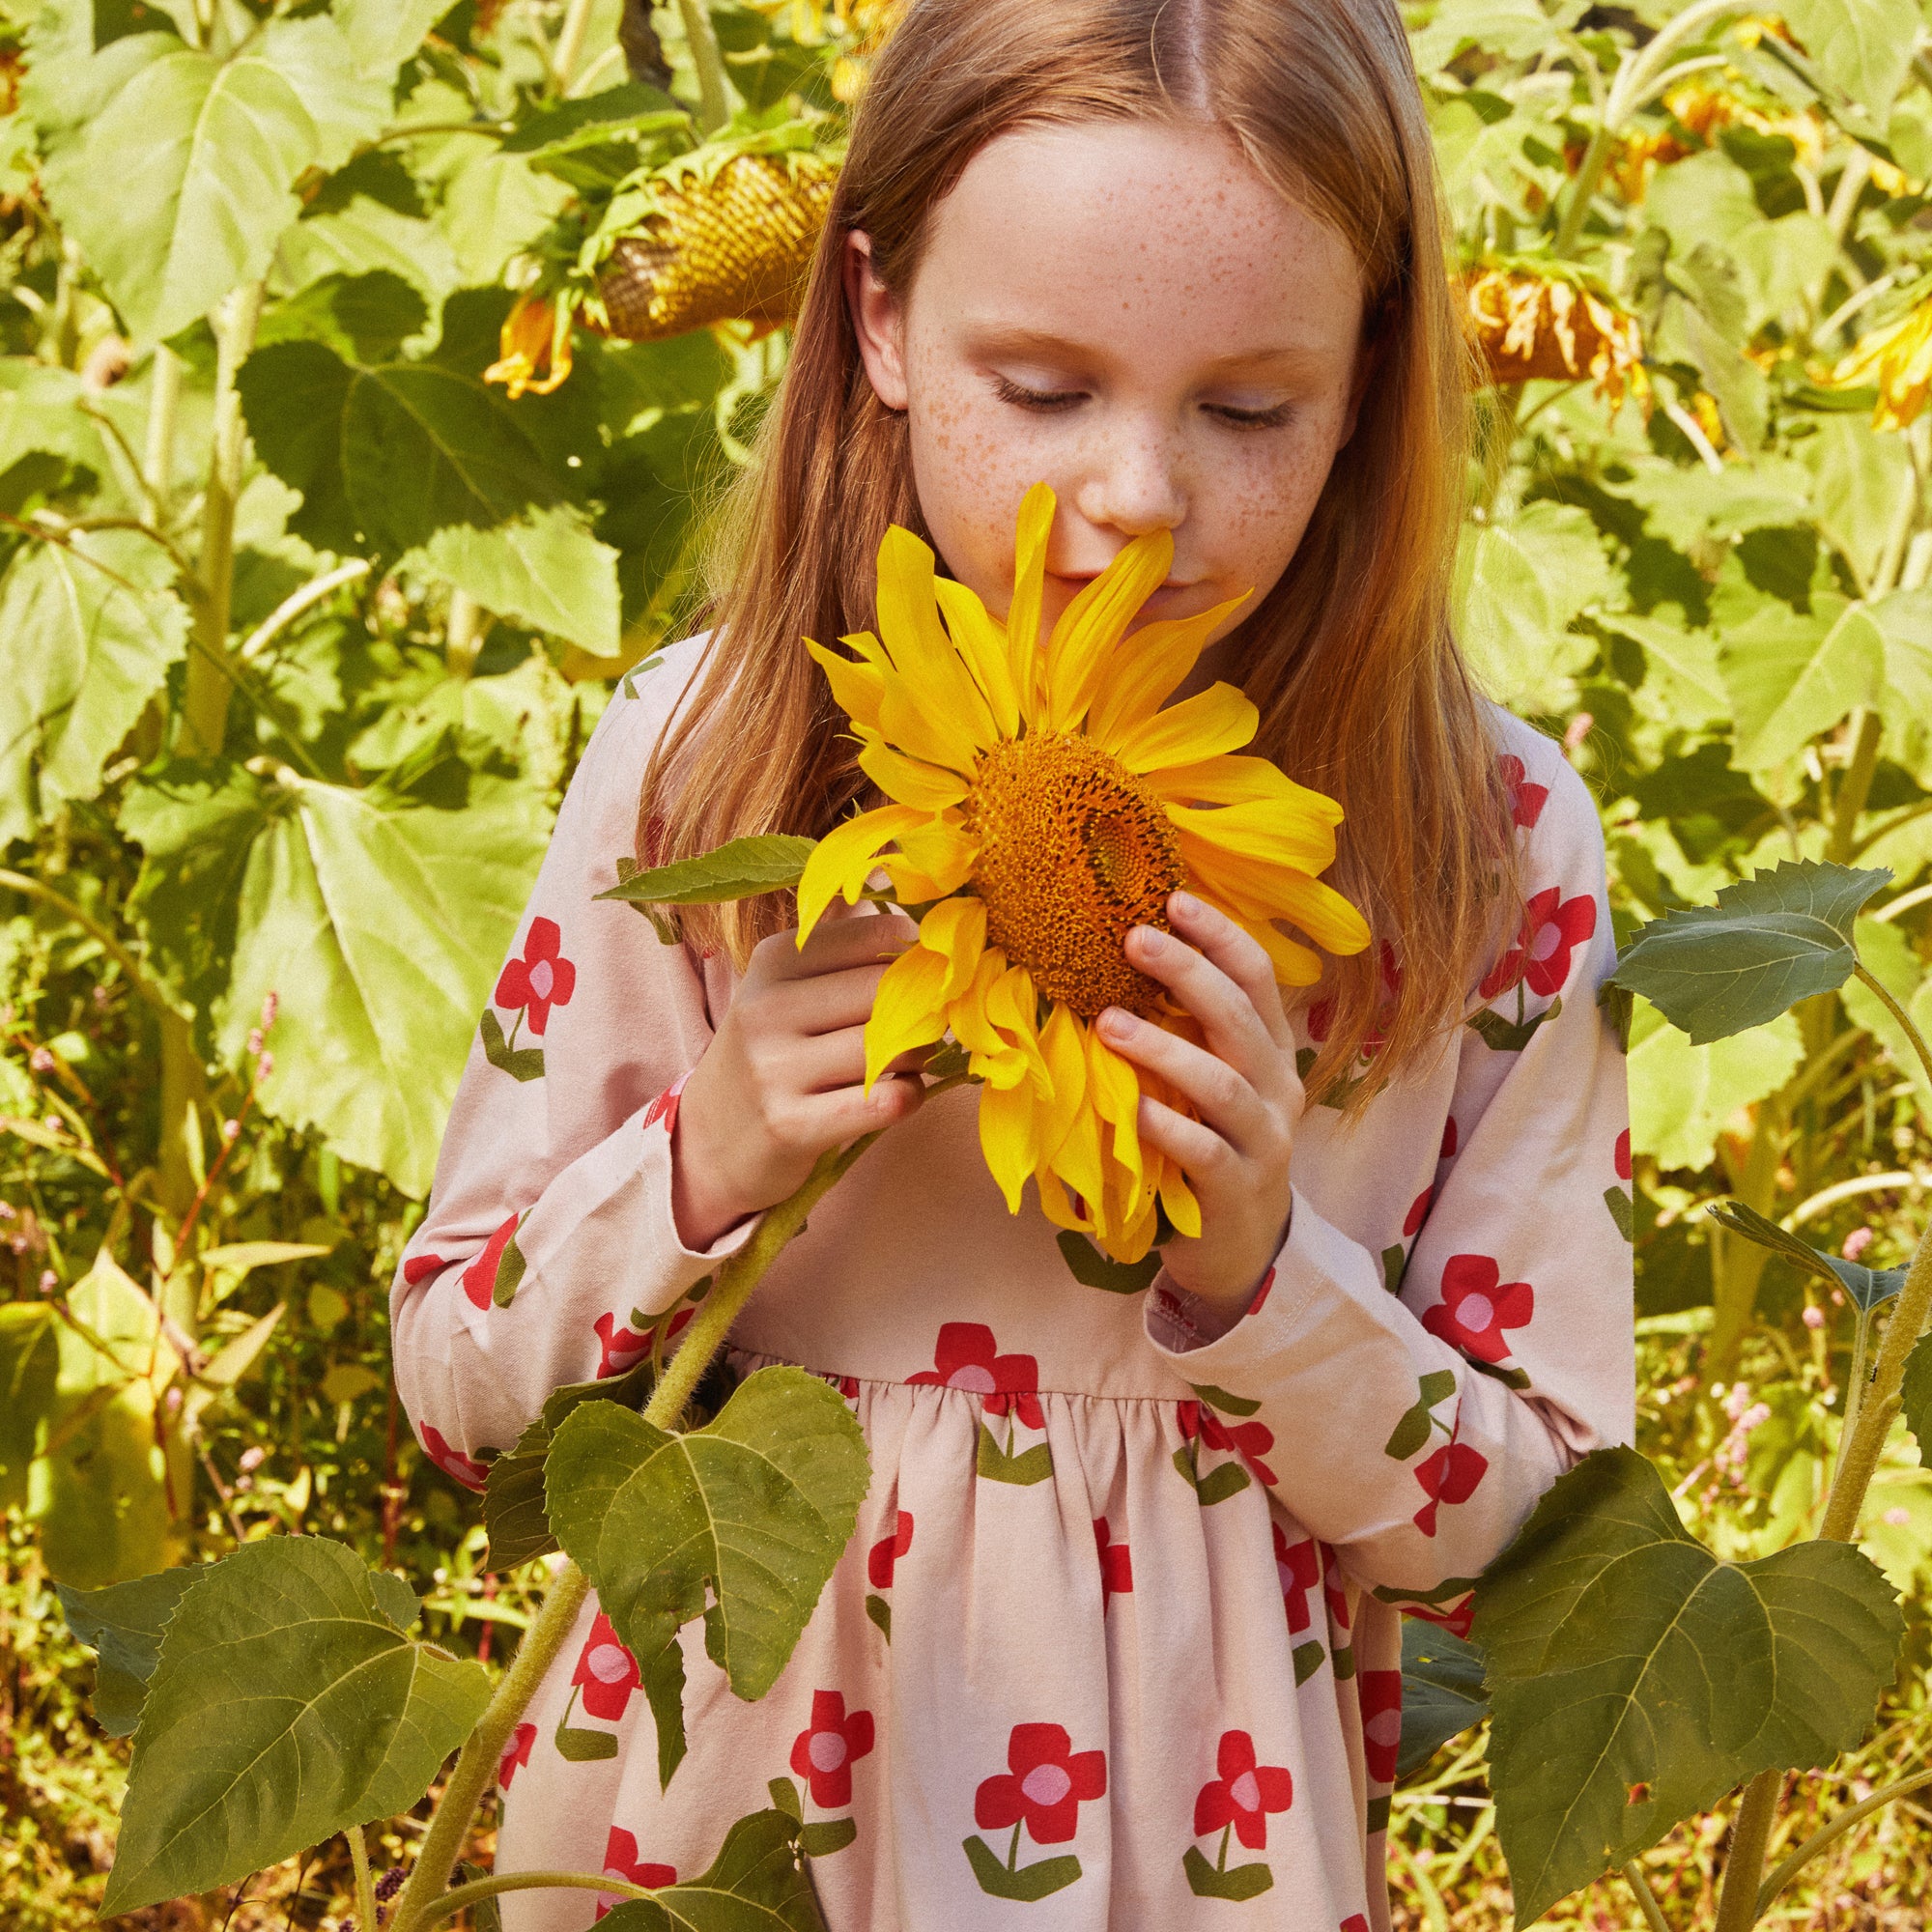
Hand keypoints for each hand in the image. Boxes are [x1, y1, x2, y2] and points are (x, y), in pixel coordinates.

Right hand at [672, 908, 928, 1248]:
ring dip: (917, 1058)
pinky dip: (907, 1097)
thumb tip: (917, 908)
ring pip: (894, 1047)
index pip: (878, 937)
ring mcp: (773, 1068)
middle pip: (889, 993)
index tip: (922, 976)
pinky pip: (887, 1101)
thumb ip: (847, 949)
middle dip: (922, 1012)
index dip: (916, 959)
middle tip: (923, 1028)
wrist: (710, 1140)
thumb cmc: (772, 1053)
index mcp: (773, 959)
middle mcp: (766, 1007)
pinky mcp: (790, 1125)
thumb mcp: (787, 986)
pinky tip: (893, 1096)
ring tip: (903, 1063)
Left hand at [1096, 891, 1303, 1323]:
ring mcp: (1263, 1142)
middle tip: (1134, 938)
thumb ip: (1187, 1032)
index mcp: (1271, 1052)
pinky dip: (1164, 1126)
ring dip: (1164, 1048)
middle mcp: (1277, 1088)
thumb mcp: (1209, 1083)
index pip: (1258, 978)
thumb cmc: (1212, 1147)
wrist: (1242, 1247)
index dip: (1220, 936)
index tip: (1174, 898)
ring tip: (1110, 1022)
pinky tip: (1127, 1108)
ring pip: (1221, 1083)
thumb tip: (1120, 963)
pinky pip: (1201, 1151)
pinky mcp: (1236, 1191)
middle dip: (1189, 972)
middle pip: (1240, 1018)